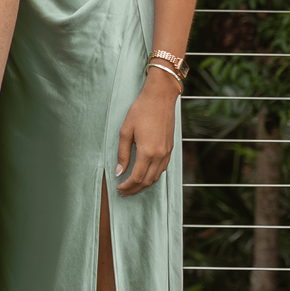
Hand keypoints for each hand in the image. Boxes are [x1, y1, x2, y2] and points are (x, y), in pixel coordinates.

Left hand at [114, 80, 178, 195]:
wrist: (160, 98)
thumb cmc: (141, 111)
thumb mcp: (125, 131)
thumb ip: (122, 153)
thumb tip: (119, 171)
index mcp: (147, 152)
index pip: (137, 177)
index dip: (127, 186)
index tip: (118, 188)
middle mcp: (159, 155)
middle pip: (147, 181)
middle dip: (135, 189)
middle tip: (123, 192)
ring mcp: (167, 152)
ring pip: (156, 176)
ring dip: (144, 184)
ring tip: (132, 186)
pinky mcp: (170, 148)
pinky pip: (162, 168)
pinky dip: (153, 175)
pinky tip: (145, 175)